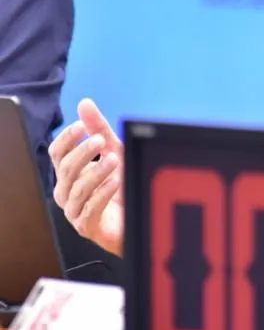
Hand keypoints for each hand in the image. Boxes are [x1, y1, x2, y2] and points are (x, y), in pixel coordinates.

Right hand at [49, 98, 124, 256]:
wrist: (139, 215)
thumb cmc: (123, 183)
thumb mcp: (114, 150)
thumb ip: (99, 128)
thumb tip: (84, 103)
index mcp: (69, 173)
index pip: (57, 153)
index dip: (67, 139)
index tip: (82, 126)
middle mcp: (67, 191)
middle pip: (66, 169)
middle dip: (83, 153)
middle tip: (101, 140)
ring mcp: (75, 210)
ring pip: (77, 189)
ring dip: (96, 172)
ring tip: (114, 159)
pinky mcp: (88, 226)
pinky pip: (90, 209)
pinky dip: (103, 194)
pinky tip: (116, 181)